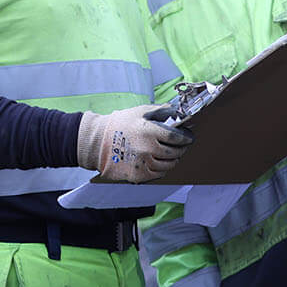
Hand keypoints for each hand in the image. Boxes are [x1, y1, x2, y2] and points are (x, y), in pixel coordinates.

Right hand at [78, 105, 192, 183]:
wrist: (98, 142)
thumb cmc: (120, 124)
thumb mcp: (140, 111)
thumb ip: (161, 111)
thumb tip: (180, 111)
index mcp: (149, 130)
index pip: (177, 137)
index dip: (186, 138)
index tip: (189, 137)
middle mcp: (147, 148)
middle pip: (175, 152)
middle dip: (181, 149)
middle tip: (181, 146)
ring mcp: (143, 163)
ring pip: (168, 165)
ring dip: (173, 160)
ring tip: (170, 154)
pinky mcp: (138, 175)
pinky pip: (159, 174)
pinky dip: (162, 169)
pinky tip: (159, 162)